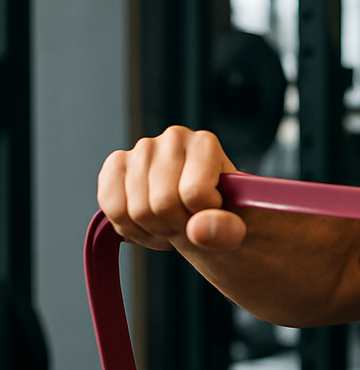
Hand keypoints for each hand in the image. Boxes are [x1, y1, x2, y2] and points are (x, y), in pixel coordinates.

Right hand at [97, 126, 244, 251]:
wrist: (205, 216)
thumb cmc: (224, 218)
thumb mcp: (237, 229)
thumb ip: (226, 230)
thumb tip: (198, 229)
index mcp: (205, 144)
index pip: (194, 194)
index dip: (201, 219)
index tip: (210, 216)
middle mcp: (172, 137)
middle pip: (163, 204)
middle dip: (176, 228)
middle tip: (189, 224)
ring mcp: (140, 150)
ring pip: (137, 211)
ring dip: (154, 231)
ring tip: (172, 223)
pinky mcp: (116, 166)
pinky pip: (112, 208)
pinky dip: (129, 228)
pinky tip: (149, 224)